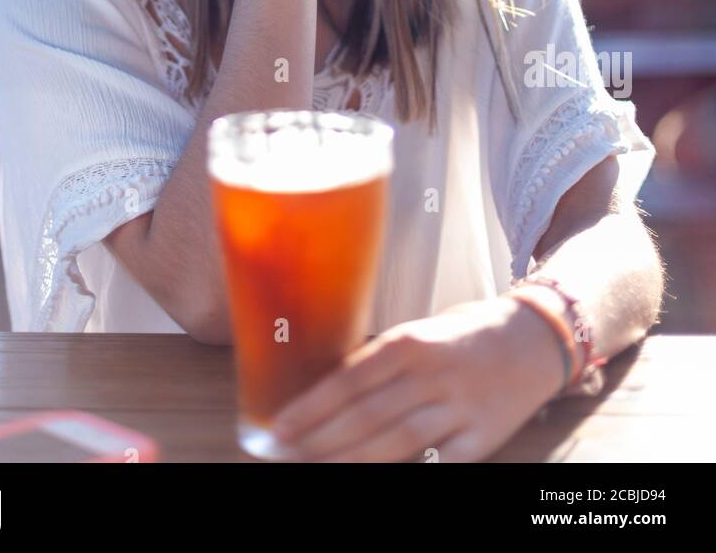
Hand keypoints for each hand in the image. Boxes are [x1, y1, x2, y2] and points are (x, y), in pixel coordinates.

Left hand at [269, 296, 566, 462]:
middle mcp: (432, 373)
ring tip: (317, 470)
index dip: (311, 407)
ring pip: (396, 440)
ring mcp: (459, 406)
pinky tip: (381, 478)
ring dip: (352, 460)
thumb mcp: (420, 334)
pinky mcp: (484, 436)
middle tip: (287, 456)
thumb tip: (329, 393)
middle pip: (366, 414)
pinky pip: (442, 463)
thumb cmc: (464, 336)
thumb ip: (382, 363)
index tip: (279, 426)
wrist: (533, 339)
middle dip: (320, 439)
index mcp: (411, 342)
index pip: (349, 379)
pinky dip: (415, 471)